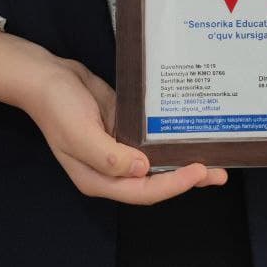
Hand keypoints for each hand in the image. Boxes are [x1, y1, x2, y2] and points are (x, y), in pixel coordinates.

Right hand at [24, 54, 228, 204]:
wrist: (46, 76)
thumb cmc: (58, 107)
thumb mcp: (79, 133)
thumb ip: (109, 156)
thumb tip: (143, 169)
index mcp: (99, 179)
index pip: (143, 191)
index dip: (173, 185)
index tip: (199, 171)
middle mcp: (112, 169)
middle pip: (155, 182)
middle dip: (187, 179)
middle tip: (220, 172)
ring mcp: (119, 149)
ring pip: (157, 163)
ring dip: (183, 161)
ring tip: (215, 158)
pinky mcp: (124, 129)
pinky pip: (151, 140)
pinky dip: (169, 140)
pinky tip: (189, 133)